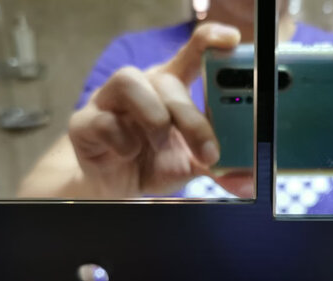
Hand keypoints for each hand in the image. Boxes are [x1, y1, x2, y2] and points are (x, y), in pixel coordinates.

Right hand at [68, 23, 252, 198]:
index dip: (210, 40)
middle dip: (191, 118)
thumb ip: (217, 165)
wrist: (118, 187)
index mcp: (172, 89)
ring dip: (153, 117)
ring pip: (129, 81)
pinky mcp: (85, 123)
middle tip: (209, 152)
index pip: (191, 53)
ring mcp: (110, 101)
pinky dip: (122, 141)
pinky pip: (102, 120)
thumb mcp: (192, 163)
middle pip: (167, 80)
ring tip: (161, 143)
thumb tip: (247, 181)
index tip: (232, 40)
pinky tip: (128, 154)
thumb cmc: (156, 163)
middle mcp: (143, 87)